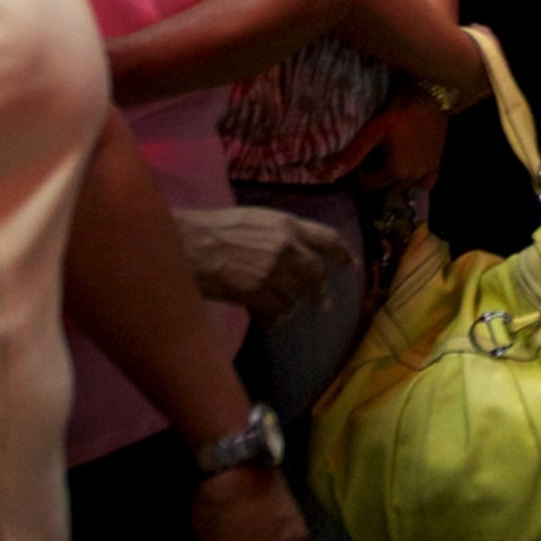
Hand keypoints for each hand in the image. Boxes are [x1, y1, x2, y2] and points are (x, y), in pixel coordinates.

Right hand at [177, 206, 353, 321]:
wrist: (190, 246)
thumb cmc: (215, 229)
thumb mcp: (256, 220)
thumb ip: (281, 233)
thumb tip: (298, 248)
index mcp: (287, 226)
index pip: (327, 239)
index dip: (342, 253)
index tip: (350, 266)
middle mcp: (287, 248)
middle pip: (317, 273)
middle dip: (321, 291)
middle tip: (323, 303)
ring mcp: (274, 272)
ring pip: (296, 296)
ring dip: (289, 305)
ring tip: (277, 308)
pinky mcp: (259, 293)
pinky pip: (277, 312)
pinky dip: (274, 319)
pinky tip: (267, 320)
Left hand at [343, 89, 447, 190]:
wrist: (430, 97)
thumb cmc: (400, 111)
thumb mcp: (373, 130)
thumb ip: (353, 154)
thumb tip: (329, 174)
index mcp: (397, 171)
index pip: (371, 185)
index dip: (362, 174)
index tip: (362, 160)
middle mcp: (413, 177)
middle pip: (389, 189)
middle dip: (379, 179)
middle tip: (374, 161)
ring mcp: (427, 171)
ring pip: (406, 188)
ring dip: (396, 182)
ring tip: (390, 165)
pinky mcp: (437, 163)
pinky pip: (426, 184)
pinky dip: (416, 185)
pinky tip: (409, 173)